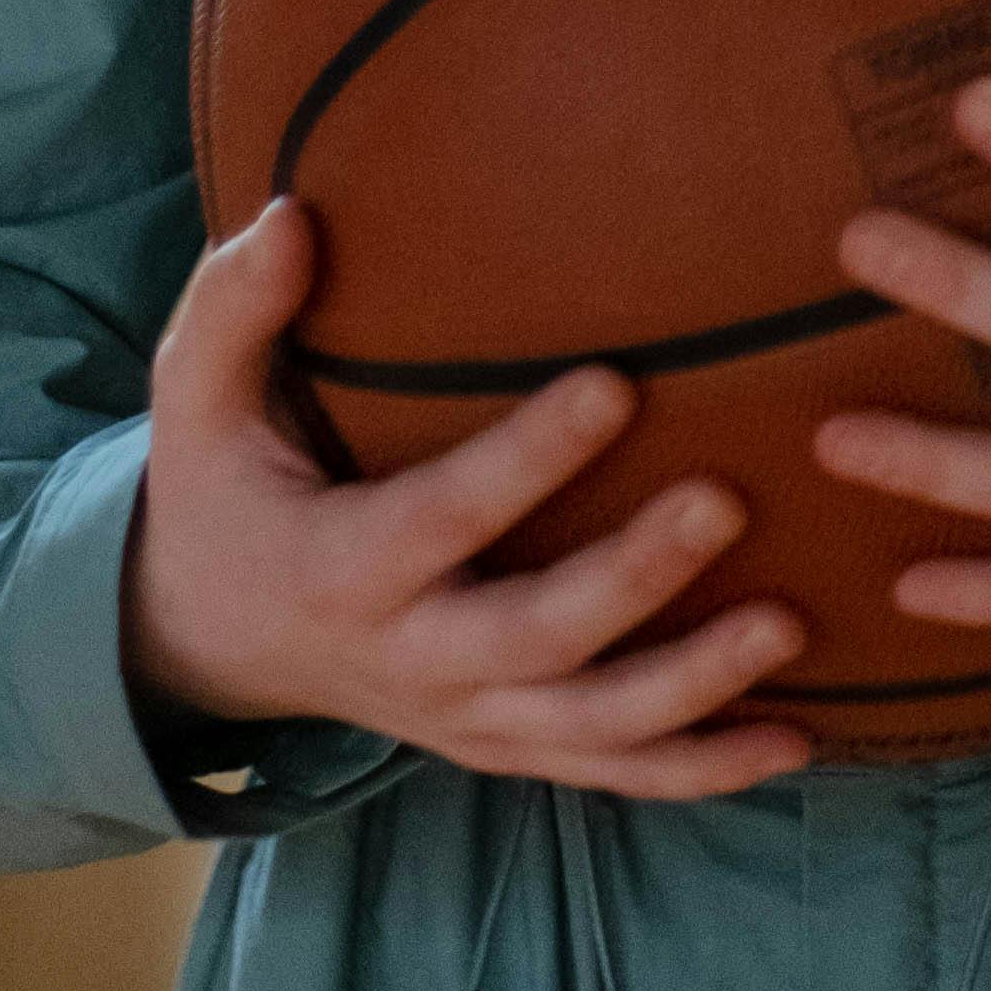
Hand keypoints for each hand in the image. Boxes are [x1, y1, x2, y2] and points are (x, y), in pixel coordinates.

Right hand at [123, 200, 811, 797]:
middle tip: (726, 501)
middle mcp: (410, 661)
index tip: (616, 383)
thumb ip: (235, 309)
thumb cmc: (224, 492)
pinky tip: (794, 737)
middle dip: (634, 578)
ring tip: (790, 625)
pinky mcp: (506, 744)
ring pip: (590, 727)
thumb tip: (294, 215)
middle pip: (537, 636)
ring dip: (694, 687)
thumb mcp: (197, 401)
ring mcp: (465, 717)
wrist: (211, 642)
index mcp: (340, 567)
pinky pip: (611, 774)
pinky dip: (701, 768)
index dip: (527, 460)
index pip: (444, 516)